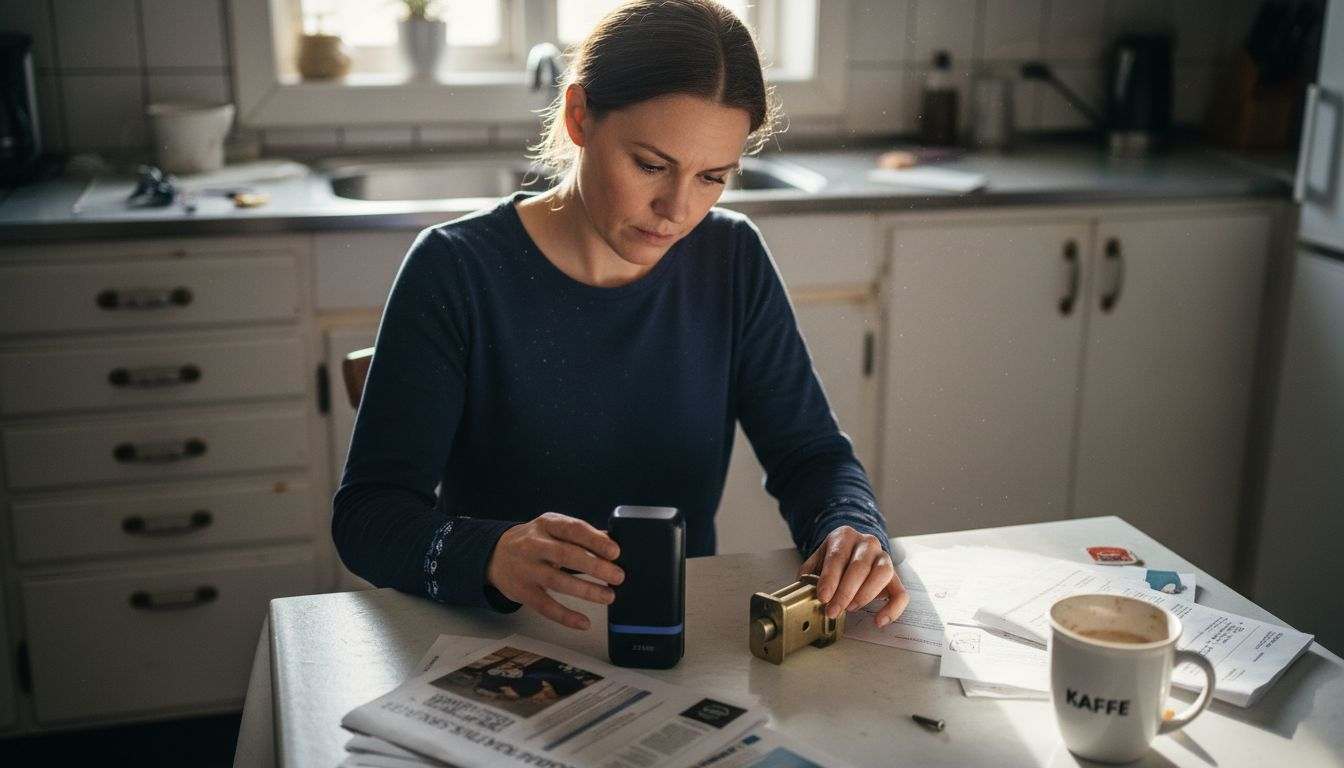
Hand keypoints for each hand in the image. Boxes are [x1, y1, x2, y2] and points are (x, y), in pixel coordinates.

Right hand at [486, 512, 623, 629]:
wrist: (496, 554)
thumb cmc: (534, 540)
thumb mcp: (554, 528)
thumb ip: (582, 535)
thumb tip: (613, 543)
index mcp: (547, 524)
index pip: (573, 529)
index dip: (595, 540)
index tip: (615, 551)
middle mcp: (534, 545)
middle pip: (568, 555)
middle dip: (596, 567)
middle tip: (618, 576)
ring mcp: (527, 569)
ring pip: (558, 581)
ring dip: (587, 590)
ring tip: (608, 596)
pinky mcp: (522, 591)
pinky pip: (546, 606)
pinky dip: (566, 616)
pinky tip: (583, 621)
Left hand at [798, 525, 908, 627]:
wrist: (851, 551)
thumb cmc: (833, 559)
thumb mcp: (816, 561)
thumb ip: (809, 575)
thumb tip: (804, 594)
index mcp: (844, 536)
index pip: (837, 557)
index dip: (830, 578)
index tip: (823, 596)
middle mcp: (867, 543)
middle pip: (859, 566)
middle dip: (845, 592)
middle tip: (833, 610)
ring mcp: (883, 558)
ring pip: (882, 574)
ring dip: (865, 595)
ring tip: (851, 608)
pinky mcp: (894, 577)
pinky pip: (900, 593)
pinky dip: (893, 609)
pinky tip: (879, 620)